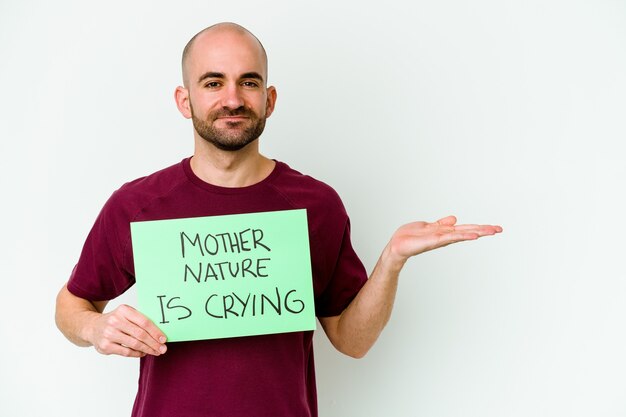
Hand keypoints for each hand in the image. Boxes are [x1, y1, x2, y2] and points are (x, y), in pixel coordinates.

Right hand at [86, 304, 166, 357]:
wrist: (92, 327)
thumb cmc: (115, 321)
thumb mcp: (126, 314)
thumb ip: (139, 320)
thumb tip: (159, 333)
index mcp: (123, 310)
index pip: (144, 322)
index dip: (156, 331)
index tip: (164, 339)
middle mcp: (115, 321)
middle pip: (140, 334)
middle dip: (154, 343)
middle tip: (163, 348)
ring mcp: (109, 333)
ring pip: (134, 344)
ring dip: (147, 349)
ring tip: (155, 352)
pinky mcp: (105, 346)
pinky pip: (126, 352)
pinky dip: (137, 354)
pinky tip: (143, 353)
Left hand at [386, 215, 502, 265]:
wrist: (397, 246)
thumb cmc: (410, 237)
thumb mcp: (427, 226)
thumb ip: (441, 223)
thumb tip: (455, 218)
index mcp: (445, 232)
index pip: (465, 229)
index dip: (479, 228)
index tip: (494, 228)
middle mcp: (445, 236)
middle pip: (468, 232)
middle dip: (484, 230)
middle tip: (499, 229)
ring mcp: (441, 239)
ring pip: (463, 234)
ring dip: (477, 232)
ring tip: (491, 231)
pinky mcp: (434, 240)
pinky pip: (451, 237)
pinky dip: (462, 236)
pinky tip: (473, 236)